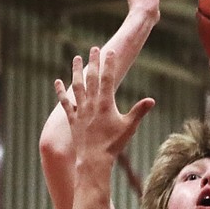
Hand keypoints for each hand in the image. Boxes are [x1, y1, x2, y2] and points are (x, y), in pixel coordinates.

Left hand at [56, 46, 153, 161]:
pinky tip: (58, 81)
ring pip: (77, 86)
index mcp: (106, 104)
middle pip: (92, 78)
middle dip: (94, 62)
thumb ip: (139, 111)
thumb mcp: (129, 127)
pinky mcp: (72, 119)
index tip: (109, 51)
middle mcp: (91, 104)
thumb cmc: (113, 144)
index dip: (109, 64)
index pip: (108, 79)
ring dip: (76, 71)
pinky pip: (65, 103)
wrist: (93, 160)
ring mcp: (80, 111)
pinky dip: (61, 92)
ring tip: (76, 58)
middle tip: (94, 48)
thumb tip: (152, 100)